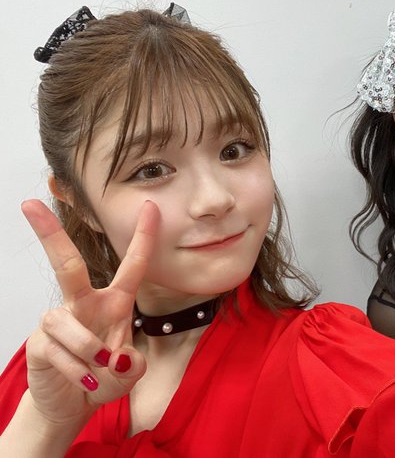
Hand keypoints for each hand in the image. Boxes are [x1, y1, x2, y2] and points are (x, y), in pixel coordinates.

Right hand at [20, 199, 158, 427]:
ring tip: (99, 372)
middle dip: (51, 235)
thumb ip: (133, 366)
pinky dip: (77, 370)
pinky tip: (86, 381)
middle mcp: (85, 304)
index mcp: (115, 302)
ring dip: (88, 351)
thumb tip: (118, 357)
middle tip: (29, 205)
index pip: (133, 265)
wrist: (73, 404)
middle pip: (68, 265)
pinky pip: (58, 350)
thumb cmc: (105, 376)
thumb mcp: (129, 374)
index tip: (151, 206)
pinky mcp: (39, 343)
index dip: (144, 236)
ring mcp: (59, 321)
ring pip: (68, 323)